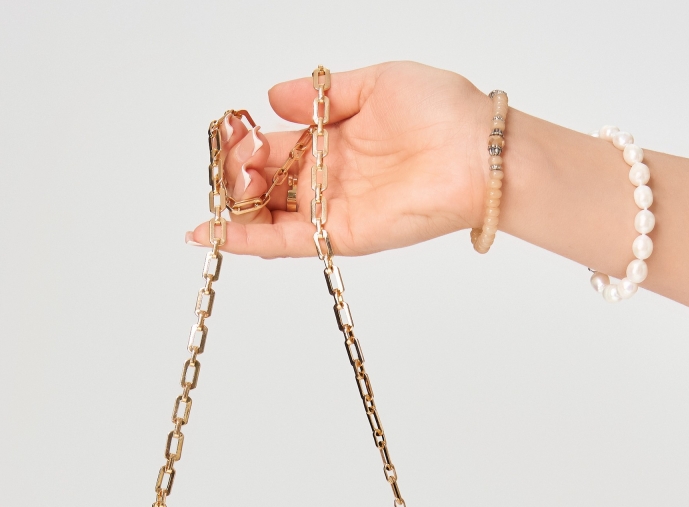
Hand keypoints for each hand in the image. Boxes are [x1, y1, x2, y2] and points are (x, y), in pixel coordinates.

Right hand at [187, 63, 491, 257]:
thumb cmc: (442, 111)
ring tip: (221, 192)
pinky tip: (211, 235)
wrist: (478, 153)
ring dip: (235, 206)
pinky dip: (246, 241)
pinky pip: (285, 242)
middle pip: (264, 184)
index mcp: (334, 140)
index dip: (246, 142)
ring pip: (266, 215)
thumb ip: (323, 94)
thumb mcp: (376, 82)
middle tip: (232, 163)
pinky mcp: (340, 235)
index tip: (229, 131)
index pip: (274, 147)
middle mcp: (328, 178)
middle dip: (236, 175)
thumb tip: (272, 96)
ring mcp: (331, 209)